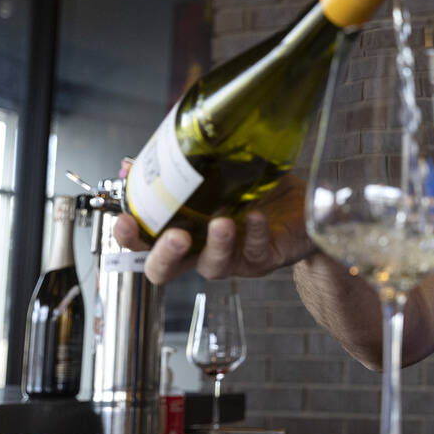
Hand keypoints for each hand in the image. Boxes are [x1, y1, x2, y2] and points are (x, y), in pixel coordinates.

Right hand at [113, 174, 316, 283]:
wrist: (309, 207)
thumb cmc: (257, 192)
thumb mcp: (218, 174)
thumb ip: (179, 169)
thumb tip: (131, 163)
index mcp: (184, 229)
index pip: (144, 245)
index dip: (129, 239)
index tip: (124, 221)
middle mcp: (202, 250)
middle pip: (167, 270)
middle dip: (165, 255)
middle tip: (175, 237)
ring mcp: (233, 258)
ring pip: (213, 266)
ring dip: (216, 245)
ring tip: (222, 223)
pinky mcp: (263, 259)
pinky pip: (256, 251)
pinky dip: (256, 233)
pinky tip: (257, 216)